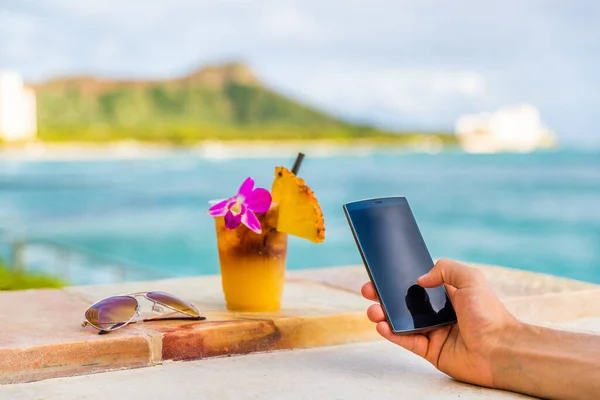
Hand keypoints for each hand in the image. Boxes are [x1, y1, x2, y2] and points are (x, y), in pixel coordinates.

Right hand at [361, 258, 518, 387]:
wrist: (501, 350)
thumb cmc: (490, 314)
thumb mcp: (471, 278)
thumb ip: (445, 269)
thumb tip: (420, 278)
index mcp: (448, 295)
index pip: (417, 285)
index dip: (399, 280)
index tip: (382, 274)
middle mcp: (438, 313)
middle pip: (404, 303)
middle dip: (384, 296)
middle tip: (368, 291)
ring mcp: (433, 332)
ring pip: (401, 322)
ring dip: (384, 315)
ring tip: (373, 311)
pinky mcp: (430, 351)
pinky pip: (406, 341)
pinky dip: (391, 334)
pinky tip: (381, 326)